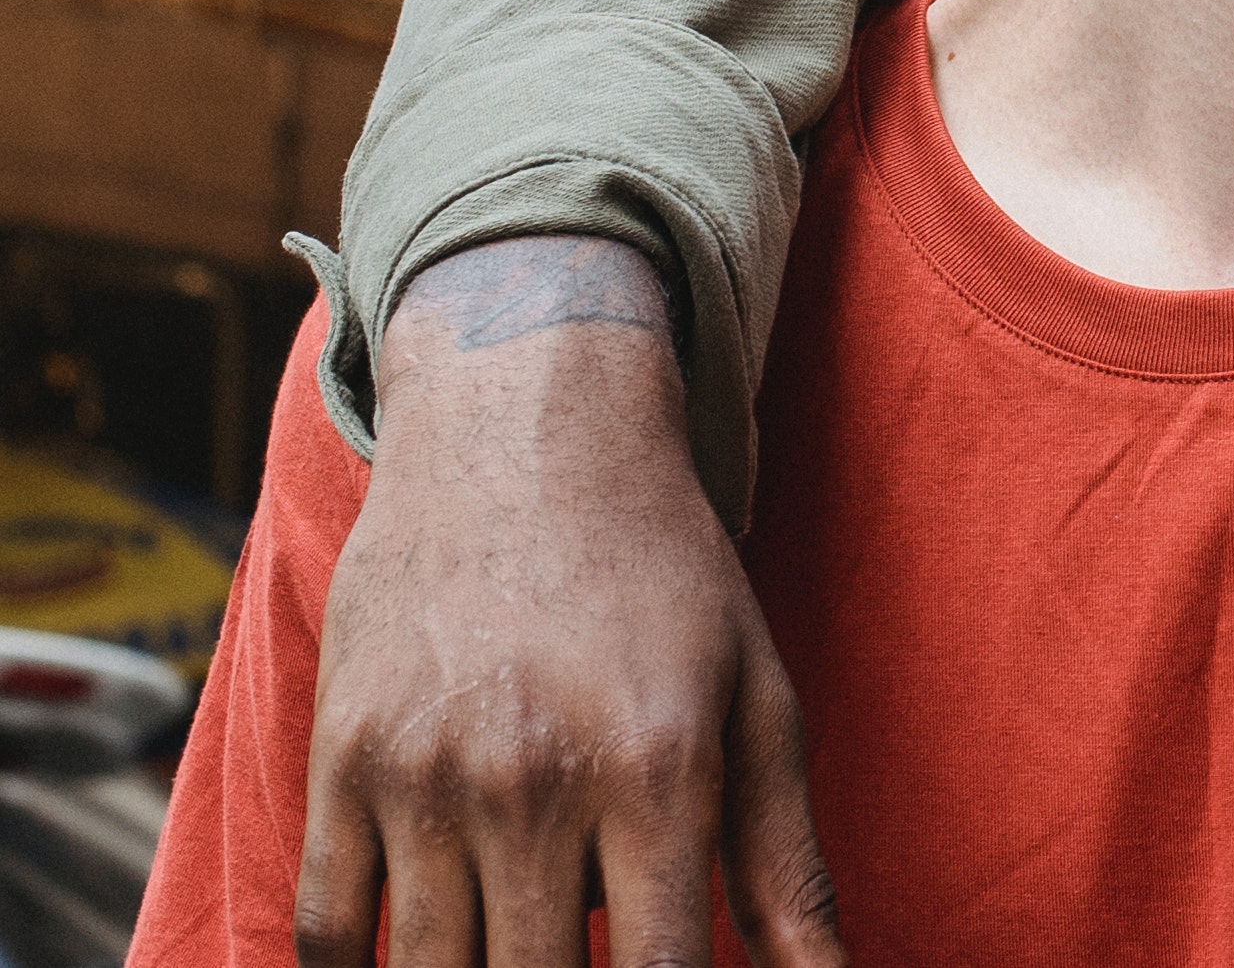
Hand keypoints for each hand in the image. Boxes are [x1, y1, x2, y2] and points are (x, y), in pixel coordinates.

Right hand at [298, 238, 844, 967]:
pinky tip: (422, 951)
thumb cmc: (664, 576)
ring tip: (522, 940)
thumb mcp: (757, 696)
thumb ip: (788, 860)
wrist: (524, 440)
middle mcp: (536, 780)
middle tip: (585, 949)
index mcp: (660, 767)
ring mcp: (425, 777)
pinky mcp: (343, 763)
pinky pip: (324, 932)